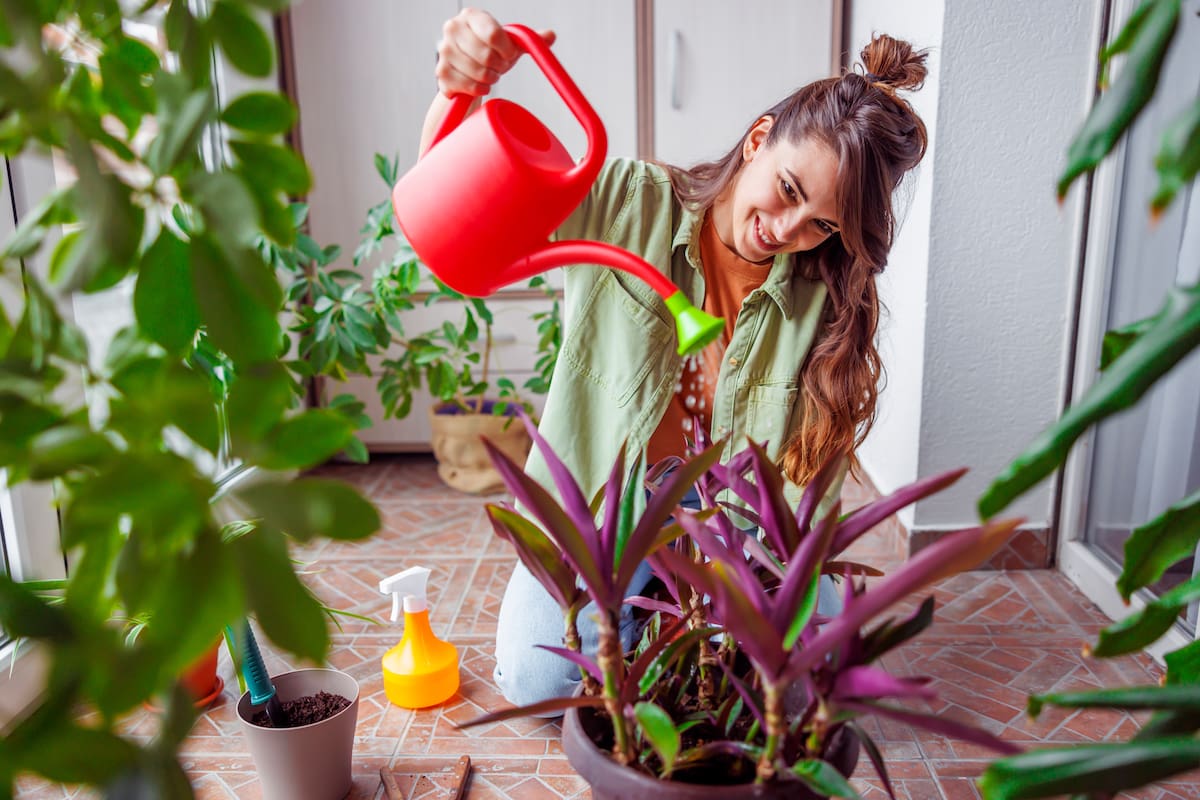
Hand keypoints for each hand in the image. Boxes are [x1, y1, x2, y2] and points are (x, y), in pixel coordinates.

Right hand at [435, 8, 555, 97]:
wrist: (466, 71)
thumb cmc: (490, 52)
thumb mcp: (510, 44)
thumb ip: (530, 39)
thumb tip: (550, 35)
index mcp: (471, 16)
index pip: (493, 34)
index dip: (507, 50)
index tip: (510, 55)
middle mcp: (452, 28)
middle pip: (486, 56)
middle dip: (499, 66)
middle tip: (499, 67)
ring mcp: (444, 51)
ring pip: (478, 73)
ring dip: (490, 79)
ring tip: (489, 74)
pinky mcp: (441, 73)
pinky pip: (468, 86)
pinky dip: (479, 89)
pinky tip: (480, 84)